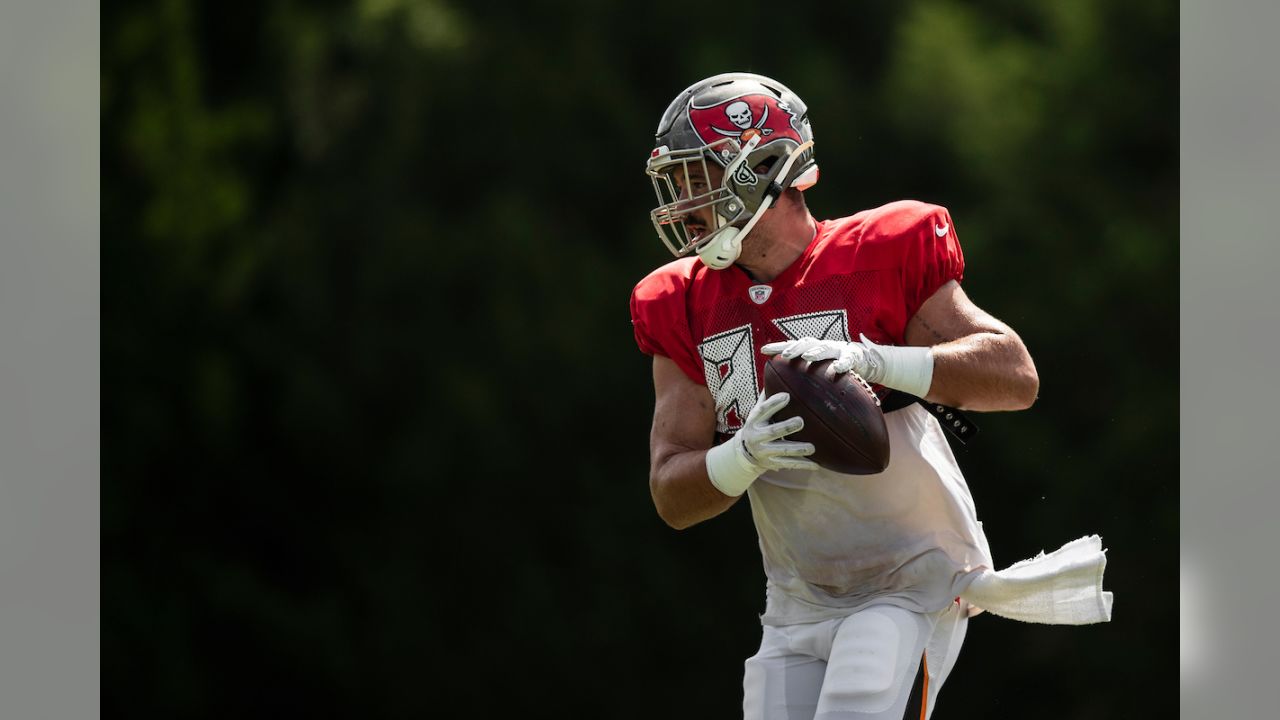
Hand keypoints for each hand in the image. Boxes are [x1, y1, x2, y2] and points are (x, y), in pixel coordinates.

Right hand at [705, 391, 817, 496]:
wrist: (744, 453)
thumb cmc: (758, 425)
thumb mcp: (757, 412)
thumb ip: (767, 397)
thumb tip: (776, 370)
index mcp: (755, 420)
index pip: (763, 410)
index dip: (774, 403)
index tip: (787, 396)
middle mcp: (757, 436)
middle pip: (772, 432)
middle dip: (786, 427)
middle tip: (801, 421)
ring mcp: (765, 451)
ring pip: (782, 450)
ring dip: (797, 449)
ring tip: (812, 447)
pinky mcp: (772, 463)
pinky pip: (789, 464)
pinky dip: (803, 465)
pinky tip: (816, 464)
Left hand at [761, 335, 879, 380]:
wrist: (865, 361)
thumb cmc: (837, 367)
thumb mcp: (819, 370)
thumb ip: (804, 375)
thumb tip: (780, 388)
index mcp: (813, 348)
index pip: (793, 345)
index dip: (778, 347)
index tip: (763, 350)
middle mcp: (824, 345)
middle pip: (807, 343)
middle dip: (795, 347)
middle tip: (784, 355)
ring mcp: (838, 349)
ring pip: (826, 347)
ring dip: (816, 351)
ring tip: (807, 356)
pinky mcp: (854, 356)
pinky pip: (848, 360)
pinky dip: (842, 363)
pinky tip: (837, 369)